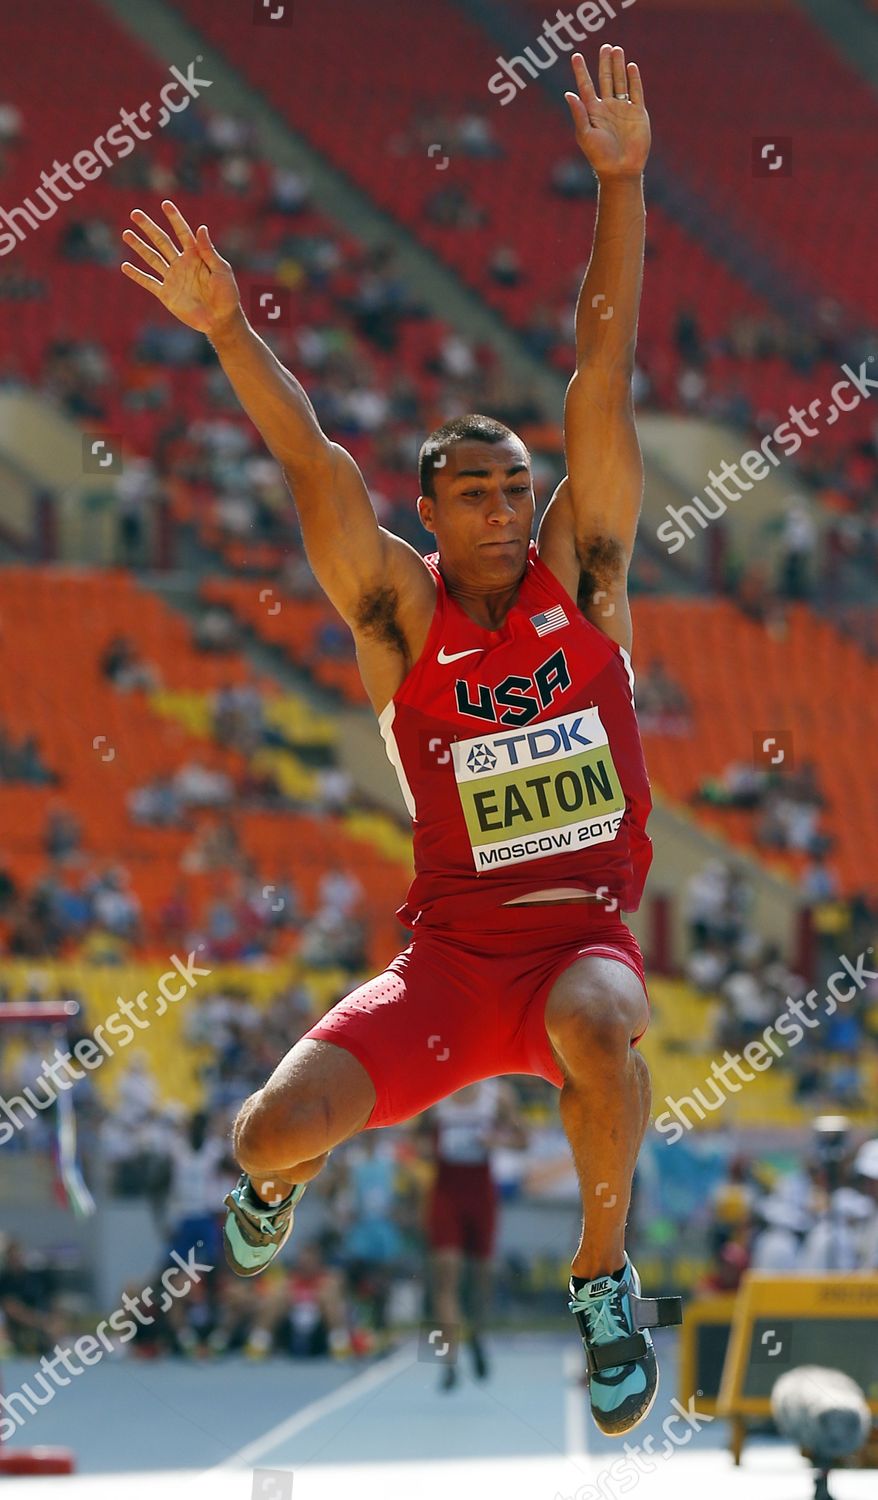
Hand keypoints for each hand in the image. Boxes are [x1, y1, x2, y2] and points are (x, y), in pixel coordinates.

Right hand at [120, 199, 241, 336]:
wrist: (220, 320)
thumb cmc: (226, 294)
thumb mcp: (221, 270)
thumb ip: (208, 251)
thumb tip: (201, 227)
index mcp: (195, 256)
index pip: (182, 233)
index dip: (174, 219)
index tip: (165, 204)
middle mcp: (181, 263)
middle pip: (161, 241)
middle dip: (148, 228)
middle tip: (135, 214)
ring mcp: (172, 278)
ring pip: (152, 258)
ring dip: (139, 246)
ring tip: (126, 234)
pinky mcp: (166, 294)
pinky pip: (149, 282)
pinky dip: (137, 275)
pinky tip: (125, 266)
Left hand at [565, 46, 649, 180]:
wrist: (621, 170)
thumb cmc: (599, 156)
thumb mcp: (585, 135)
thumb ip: (579, 113)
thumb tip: (568, 93)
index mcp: (592, 112)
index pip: (585, 87)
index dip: (581, 72)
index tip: (576, 56)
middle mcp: (607, 108)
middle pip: (605, 79)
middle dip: (604, 63)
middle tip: (605, 47)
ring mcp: (623, 109)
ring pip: (620, 82)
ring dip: (618, 66)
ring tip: (616, 50)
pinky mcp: (637, 113)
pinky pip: (635, 92)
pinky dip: (634, 79)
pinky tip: (631, 67)